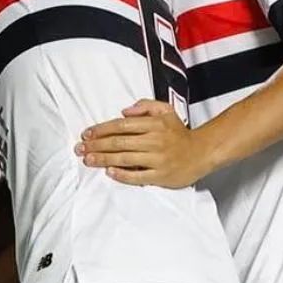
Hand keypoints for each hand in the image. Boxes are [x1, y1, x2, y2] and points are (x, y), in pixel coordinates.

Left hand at [76, 100, 213, 188]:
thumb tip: (124, 111)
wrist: (202, 152)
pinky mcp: (161, 176)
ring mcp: (158, 160)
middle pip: (119, 143)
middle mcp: (155, 141)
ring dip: (103, 160)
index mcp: (154, 124)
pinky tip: (109, 172)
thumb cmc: (179, 133)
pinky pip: (138, 176)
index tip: (86, 134)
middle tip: (80, 148)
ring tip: (88, 160)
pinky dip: (122, 175)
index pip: (121, 126)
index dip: (101, 129)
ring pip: (125, 159)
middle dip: (96, 145)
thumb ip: (145, 106)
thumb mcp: (165, 111)